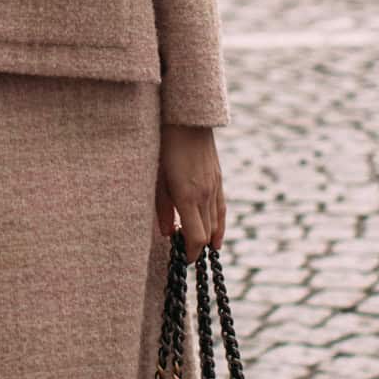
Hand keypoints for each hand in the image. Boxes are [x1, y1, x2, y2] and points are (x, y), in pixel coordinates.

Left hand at [154, 124, 225, 261]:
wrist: (187, 119)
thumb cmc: (163, 146)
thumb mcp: (156, 178)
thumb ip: (161, 208)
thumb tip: (167, 233)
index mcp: (187, 196)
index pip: (195, 237)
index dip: (190, 253)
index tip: (181, 259)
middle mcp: (205, 194)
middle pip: (206, 234)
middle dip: (196, 248)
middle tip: (183, 255)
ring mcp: (214, 187)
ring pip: (216, 223)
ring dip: (208, 239)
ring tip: (198, 250)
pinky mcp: (218, 179)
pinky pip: (222, 209)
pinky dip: (219, 226)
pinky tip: (216, 238)